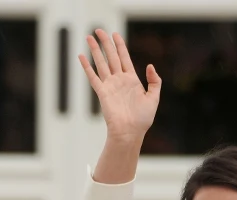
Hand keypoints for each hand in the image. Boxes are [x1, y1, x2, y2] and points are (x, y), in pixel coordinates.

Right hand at [79, 30, 159, 144]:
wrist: (130, 132)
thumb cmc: (142, 119)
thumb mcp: (154, 98)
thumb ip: (155, 81)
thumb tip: (150, 65)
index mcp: (132, 80)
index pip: (124, 58)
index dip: (120, 45)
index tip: (115, 34)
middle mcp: (119, 80)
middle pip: (111, 57)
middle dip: (105, 43)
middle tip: (99, 30)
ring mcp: (110, 86)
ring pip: (101, 63)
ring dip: (95, 50)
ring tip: (89, 37)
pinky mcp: (102, 93)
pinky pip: (93, 77)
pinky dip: (87, 67)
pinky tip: (81, 57)